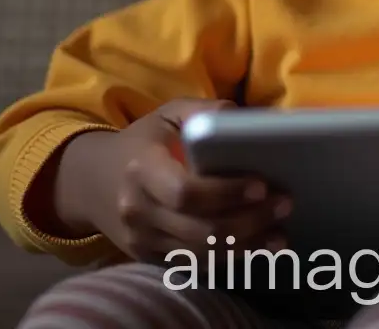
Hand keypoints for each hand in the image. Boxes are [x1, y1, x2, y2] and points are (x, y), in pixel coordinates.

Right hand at [43, 99, 291, 262]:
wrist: (94, 180)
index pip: (185, 192)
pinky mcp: (151, 259)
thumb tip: (248, 119)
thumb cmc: (144, 140)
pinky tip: (259, 248)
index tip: (261, 184)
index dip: (226, 192)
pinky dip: (231, 261)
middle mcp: (138, 211)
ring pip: (202, 256)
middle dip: (249, 220)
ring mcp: (142, 242)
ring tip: (281, 231)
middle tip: (284, 202)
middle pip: (200, 230)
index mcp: (141, 169)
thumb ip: (204, 112)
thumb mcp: (169, 114)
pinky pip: (196, 267)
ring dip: (247, 246)